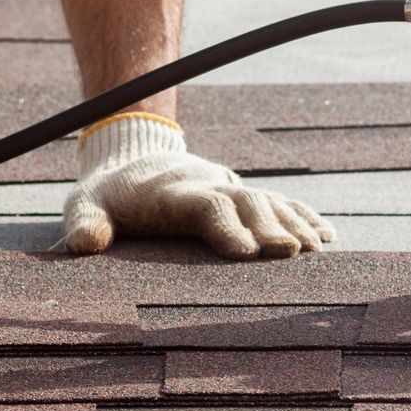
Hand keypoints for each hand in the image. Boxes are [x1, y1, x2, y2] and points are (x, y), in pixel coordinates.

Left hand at [63, 114, 334, 258]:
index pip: (205, 204)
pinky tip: (327, 236)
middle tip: (291, 253)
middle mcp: (208, 185)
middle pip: (247, 201)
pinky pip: (281, 202)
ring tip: (315, 249)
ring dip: (294, 223)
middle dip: (271, 226)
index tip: (246, 254)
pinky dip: (305, 216)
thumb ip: (85, 223)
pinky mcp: (243, 194)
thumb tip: (84, 245)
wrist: (134, 156)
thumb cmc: (107, 195)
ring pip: (269, 200)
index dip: (227, 226)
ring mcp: (230, 187)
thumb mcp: (83, 204)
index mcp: (172, 193)